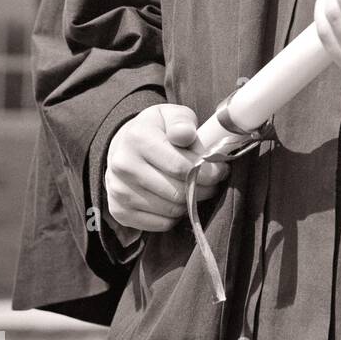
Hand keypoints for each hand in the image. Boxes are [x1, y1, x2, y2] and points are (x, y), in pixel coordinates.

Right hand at [105, 104, 229, 232]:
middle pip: (176, 191)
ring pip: (170, 210)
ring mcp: (119, 191)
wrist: (123, 147)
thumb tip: (186, 134)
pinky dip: (175, 216)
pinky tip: (178, 200)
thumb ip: (182, 121)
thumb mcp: (170, 115)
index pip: (180, 166)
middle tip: (213, 182)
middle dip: (203, 189)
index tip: (221, 169)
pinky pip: (160, 224)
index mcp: (138, 138)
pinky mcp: (119, 211)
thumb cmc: (155, 130)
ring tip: (196, 189)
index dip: (207, 172)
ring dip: (190, 203)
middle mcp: (124, 166)